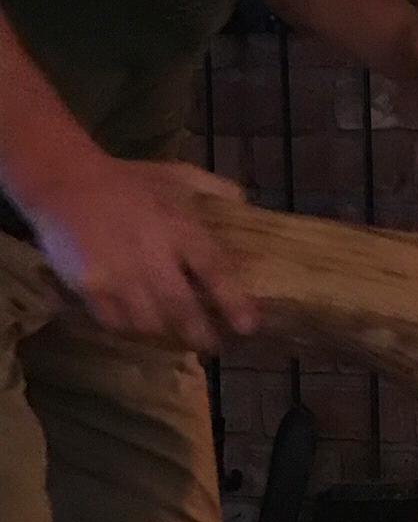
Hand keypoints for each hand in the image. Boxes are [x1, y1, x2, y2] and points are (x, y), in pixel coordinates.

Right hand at [27, 156, 257, 351]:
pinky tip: (139, 328)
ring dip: (166, 335)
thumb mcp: (178, 175)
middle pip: (182, 308)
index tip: (249, 327)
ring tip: (175, 338)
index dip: (234, 302)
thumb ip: (215, 189)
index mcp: (179, 228)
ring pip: (149, 323)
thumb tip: (246, 206)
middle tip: (212, 346)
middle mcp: (151, 256)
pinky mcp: (90, 287)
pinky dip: (131, 330)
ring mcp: (118, 275)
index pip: (215, 271)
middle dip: (200, 334)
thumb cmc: (129, 181)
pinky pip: (116, 323)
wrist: (65, 182)